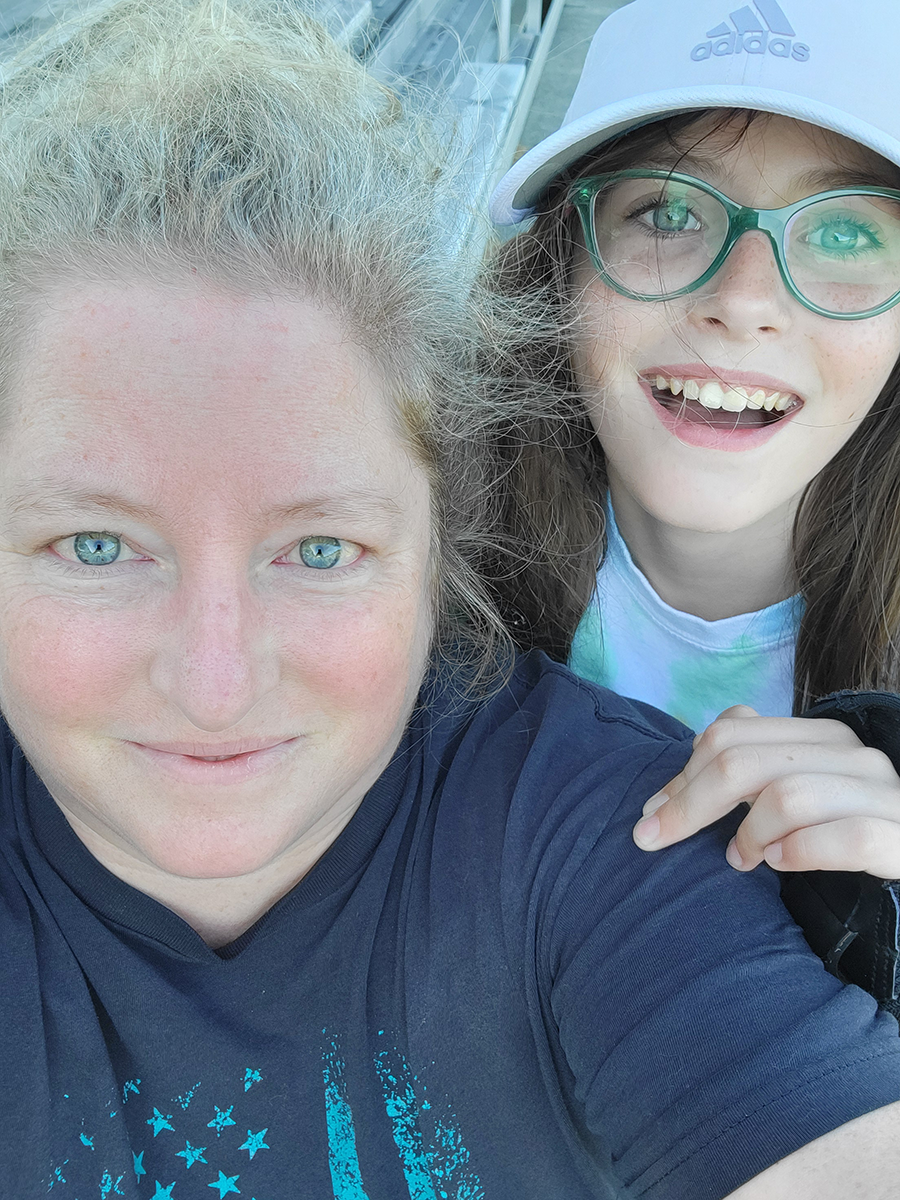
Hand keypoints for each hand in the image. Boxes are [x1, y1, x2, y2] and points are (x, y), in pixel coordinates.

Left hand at [632, 706, 899, 876]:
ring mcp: (885, 795)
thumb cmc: (846, 837)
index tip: (652, 816)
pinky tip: (780, 863)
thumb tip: (688, 760)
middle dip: (690, 804)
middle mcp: (855, 756)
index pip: (731, 735)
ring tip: (741, 860)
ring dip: (749, 833)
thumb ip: (753, 768)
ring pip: (789, 796)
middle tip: (659, 840)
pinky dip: (803, 850)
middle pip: (744, 763)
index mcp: (822, 738)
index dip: (682, 775)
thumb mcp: (797, 794)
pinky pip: (849, 838)